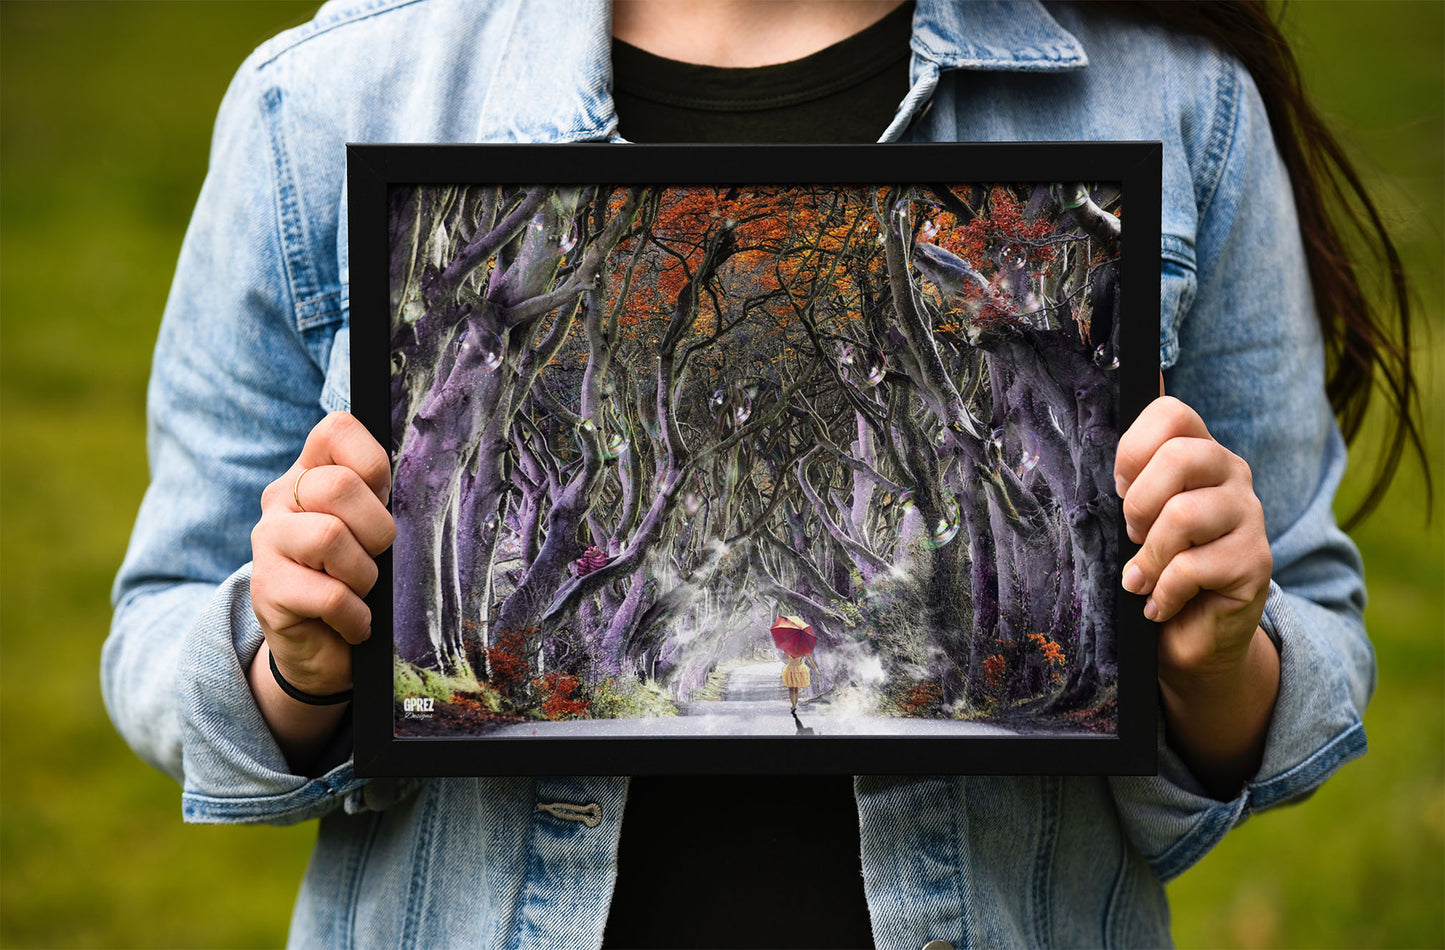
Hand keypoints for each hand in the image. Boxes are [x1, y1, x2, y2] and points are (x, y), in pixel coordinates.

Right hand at [250, 412, 394, 696]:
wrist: (321, 649)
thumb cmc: (356, 580)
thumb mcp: (371, 531)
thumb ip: (380, 498)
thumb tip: (430, 479)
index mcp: (310, 472)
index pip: (336, 429)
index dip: (371, 461)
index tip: (383, 497)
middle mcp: (281, 499)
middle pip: (339, 486)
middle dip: (376, 529)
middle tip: (376, 557)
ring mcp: (268, 542)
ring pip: (330, 536)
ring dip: (363, 575)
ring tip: (360, 592)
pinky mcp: (266, 589)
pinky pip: (328, 594)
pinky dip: (355, 615)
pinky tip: (352, 623)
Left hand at [1115, 391, 1278, 796]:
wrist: (1193, 636)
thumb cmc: (1155, 568)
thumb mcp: (1134, 520)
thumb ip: (1125, 485)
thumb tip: (1067, 449)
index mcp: (1200, 451)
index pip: (1171, 412)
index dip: (1134, 448)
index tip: (1121, 489)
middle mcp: (1232, 473)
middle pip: (1180, 456)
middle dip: (1138, 503)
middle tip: (1132, 536)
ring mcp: (1250, 515)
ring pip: (1184, 514)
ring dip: (1149, 556)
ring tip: (1142, 578)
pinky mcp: (1255, 561)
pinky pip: (1193, 567)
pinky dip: (1163, 592)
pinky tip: (1159, 604)